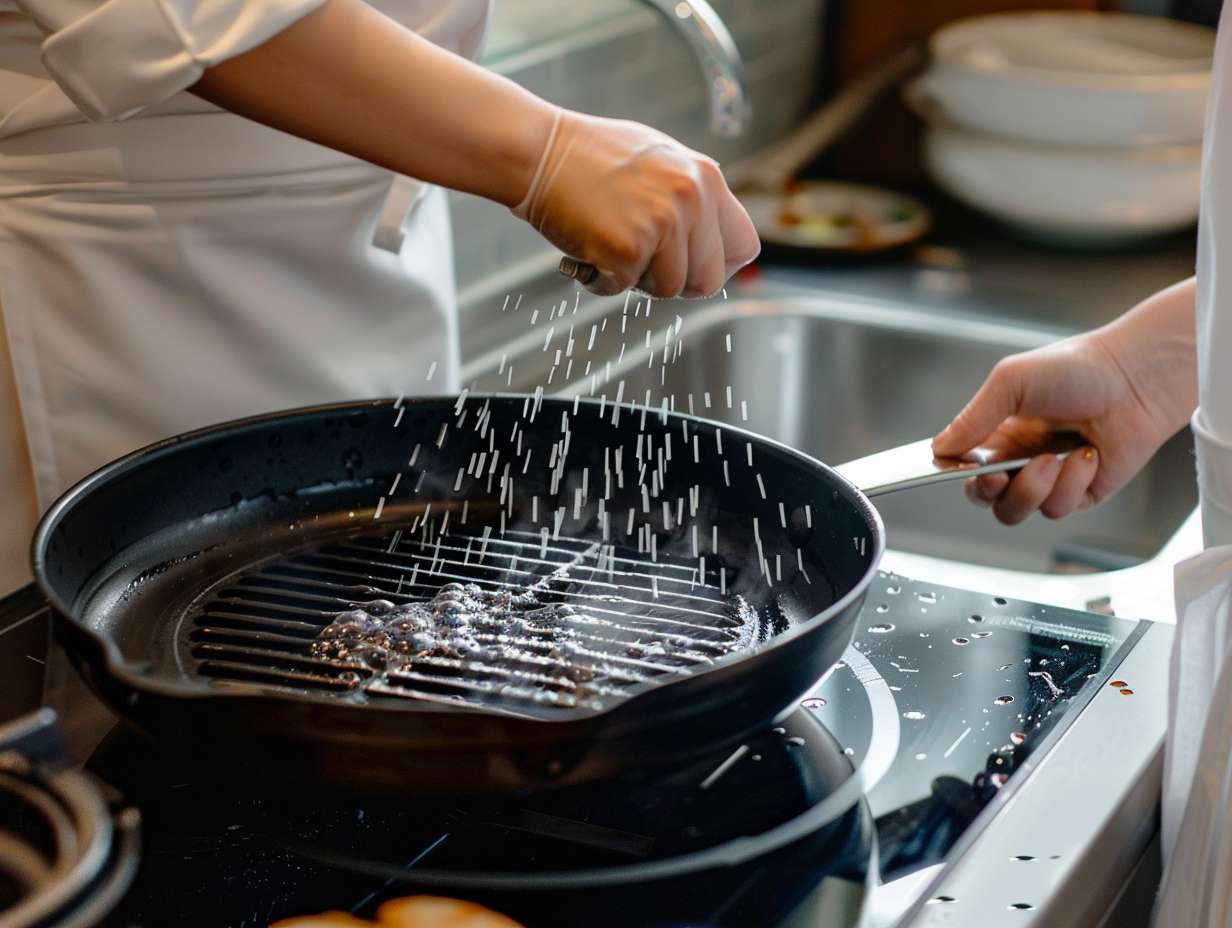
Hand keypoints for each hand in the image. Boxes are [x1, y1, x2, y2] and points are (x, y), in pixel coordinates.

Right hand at [513, 108, 759, 298]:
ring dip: (639, 279)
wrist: (540, 151)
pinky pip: (626, 289)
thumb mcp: (661, 159)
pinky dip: (603, 279)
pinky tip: (590, 250)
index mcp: (705, 177)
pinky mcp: (627, 248)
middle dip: (677, 281)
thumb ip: (693, 193)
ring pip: (669, 289)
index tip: (694, 266)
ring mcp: (661, 224)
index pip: (744, 244)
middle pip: (708, 279)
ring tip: (612, 244)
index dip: (719, 264)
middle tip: (645, 264)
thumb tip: (713, 233)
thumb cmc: (591, 156)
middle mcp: (691, 199)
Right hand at [931, 281, 1197, 524]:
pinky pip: (1059, 508)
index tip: (956, 468)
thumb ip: (971, 417)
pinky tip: (1086, 455)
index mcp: (998, 431)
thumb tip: (939, 448)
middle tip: (998, 474)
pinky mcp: (1081, 493)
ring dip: (1032, 487)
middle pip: (984, 498)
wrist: (1136, 378)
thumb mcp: (1010, 382)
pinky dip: (1071, 484)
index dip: (954, 472)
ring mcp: (1050, 478)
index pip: (961, 465)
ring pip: (1017, 510)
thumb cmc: (1077, 368)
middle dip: (988, 490)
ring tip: (1054, 458)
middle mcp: (1019, 457)